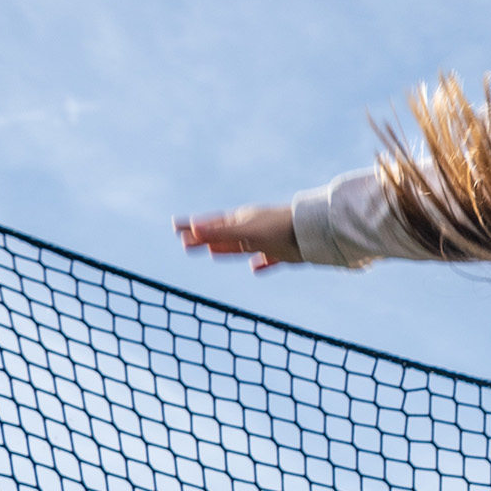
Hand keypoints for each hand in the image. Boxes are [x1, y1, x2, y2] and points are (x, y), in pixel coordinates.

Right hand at [177, 205, 301, 269]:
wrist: (315, 233)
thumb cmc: (280, 229)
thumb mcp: (247, 232)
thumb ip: (221, 234)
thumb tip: (193, 229)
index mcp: (241, 221)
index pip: (210, 225)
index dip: (192, 227)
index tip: (175, 227)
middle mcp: (252, 228)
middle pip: (222, 235)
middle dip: (203, 239)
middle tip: (184, 242)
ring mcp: (267, 240)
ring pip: (241, 246)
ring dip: (225, 249)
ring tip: (212, 252)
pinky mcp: (283, 252)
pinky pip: (267, 258)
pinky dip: (259, 263)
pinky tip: (256, 269)